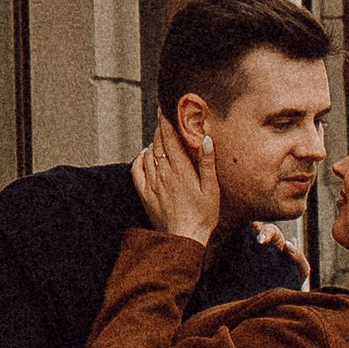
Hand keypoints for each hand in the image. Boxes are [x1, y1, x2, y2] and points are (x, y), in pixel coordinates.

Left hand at [134, 107, 221, 245]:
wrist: (184, 239)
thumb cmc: (203, 216)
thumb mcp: (211, 189)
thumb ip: (207, 163)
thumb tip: (206, 139)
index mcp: (180, 169)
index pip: (169, 138)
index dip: (166, 121)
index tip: (165, 109)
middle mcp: (163, 173)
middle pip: (158, 143)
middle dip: (160, 129)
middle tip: (164, 119)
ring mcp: (152, 183)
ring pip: (148, 154)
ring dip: (152, 143)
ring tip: (159, 137)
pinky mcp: (145, 194)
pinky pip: (137, 170)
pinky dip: (140, 158)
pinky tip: (145, 155)